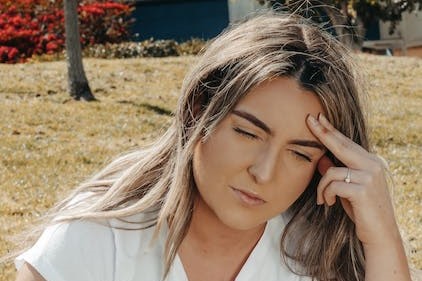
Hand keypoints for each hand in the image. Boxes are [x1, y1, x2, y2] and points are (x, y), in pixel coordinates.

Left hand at [306, 114, 400, 246]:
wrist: (380, 234)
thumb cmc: (362, 211)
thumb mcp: (347, 189)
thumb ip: (338, 173)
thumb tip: (321, 160)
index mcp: (372, 162)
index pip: (347, 143)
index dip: (331, 130)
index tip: (318, 118)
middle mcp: (374, 165)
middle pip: (342, 145)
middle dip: (323, 133)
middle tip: (309, 119)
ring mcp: (370, 176)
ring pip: (332, 171)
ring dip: (322, 187)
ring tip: (323, 199)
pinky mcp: (363, 190)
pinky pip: (333, 185)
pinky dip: (326, 194)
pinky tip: (329, 203)